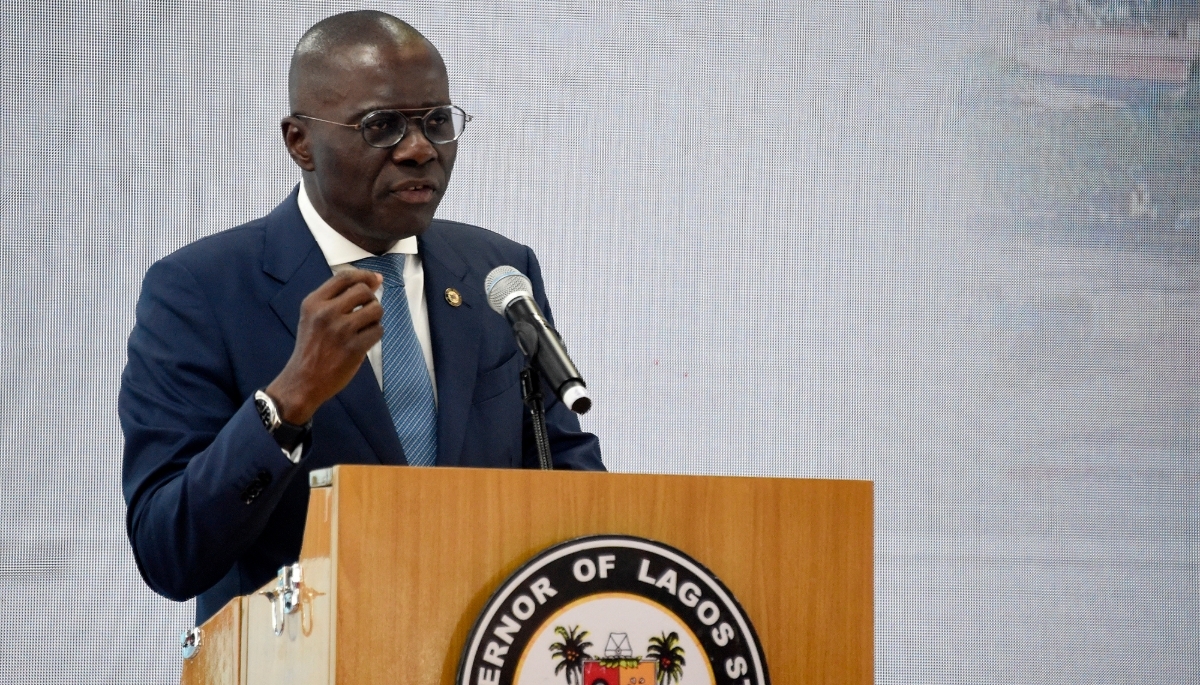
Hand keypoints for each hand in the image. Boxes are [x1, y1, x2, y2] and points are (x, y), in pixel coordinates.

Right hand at [265, 269, 383, 423]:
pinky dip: (375, 334)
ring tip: (365, 327)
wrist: (303, 381)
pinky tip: (364, 341)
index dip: (365, 276)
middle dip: (371, 300)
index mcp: (314, 302)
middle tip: (366, 313)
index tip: (376, 279)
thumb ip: (338, 298)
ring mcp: (340, 330)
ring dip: (375, 318)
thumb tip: (375, 280)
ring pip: (376, 310)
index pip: (345, 277)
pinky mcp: (353, 348)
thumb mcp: (313, 317)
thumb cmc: (312, 347)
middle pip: (364, 291)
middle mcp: (326, 313)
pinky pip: (378, 331)